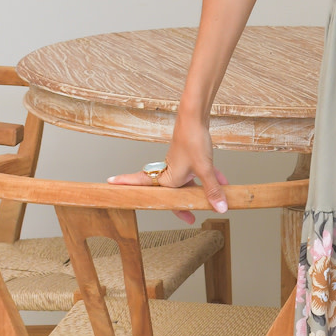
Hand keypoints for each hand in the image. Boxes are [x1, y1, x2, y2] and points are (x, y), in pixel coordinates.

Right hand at [107, 115, 227, 223]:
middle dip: (183, 205)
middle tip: (189, 218)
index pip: (145, 189)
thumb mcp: (204, 169)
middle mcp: (171, 173)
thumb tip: (220, 208)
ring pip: (189, 183)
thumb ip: (212, 190)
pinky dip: (210, 177)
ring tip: (213, 202)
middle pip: (173, 194)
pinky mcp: (190, 157)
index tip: (111, 185)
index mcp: (167, 178)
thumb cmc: (192, 140)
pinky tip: (224, 182)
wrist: (196, 118)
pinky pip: (199, 172)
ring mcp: (181, 164)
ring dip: (201, 191)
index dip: (129, 187)